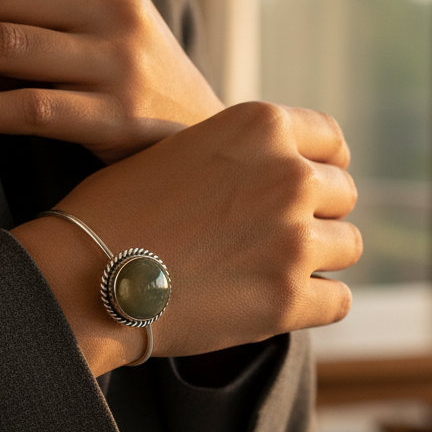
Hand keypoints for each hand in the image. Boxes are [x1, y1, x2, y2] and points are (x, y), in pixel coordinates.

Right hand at [11, 102, 360, 373]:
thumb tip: (289, 170)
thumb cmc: (117, 212)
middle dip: (316, 215)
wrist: (84, 275)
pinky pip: (338, 300)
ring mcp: (294, 238)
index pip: (332, 142)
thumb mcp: (184, 150)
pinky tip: (277, 304)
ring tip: (270, 270)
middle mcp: (289, 174)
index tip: (312, 187)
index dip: (324, 166)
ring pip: (347, 247)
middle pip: (342, 194)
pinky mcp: (288, 298)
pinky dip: (314, 305)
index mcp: (261, 126)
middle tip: (274, 237)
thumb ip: (243, 154)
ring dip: (318, 260)